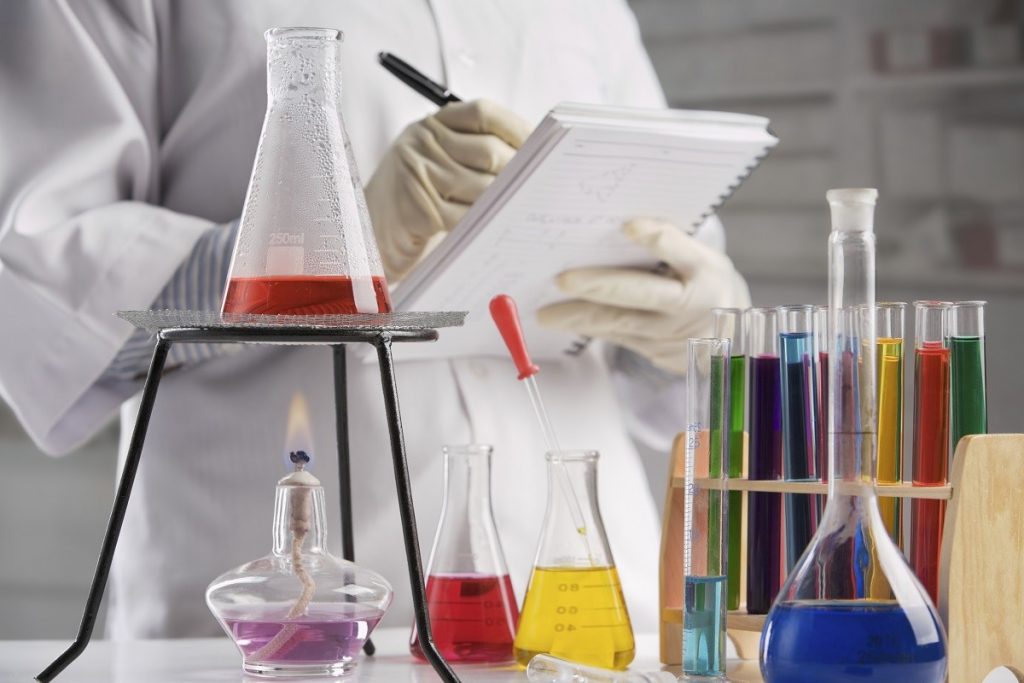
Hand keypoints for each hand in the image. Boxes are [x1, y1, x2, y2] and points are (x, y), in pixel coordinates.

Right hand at [365, 99, 531, 281]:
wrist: (369, 231)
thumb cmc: (415, 197)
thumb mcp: (437, 161)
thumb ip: (474, 152)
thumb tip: (533, 160)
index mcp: (432, 125)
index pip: (483, 113)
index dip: (517, 128)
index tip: (542, 146)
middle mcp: (422, 143)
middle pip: (489, 151)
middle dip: (519, 173)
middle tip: (538, 189)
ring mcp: (418, 175)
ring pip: (482, 186)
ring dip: (506, 202)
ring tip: (522, 212)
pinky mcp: (418, 210)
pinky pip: (466, 217)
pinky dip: (486, 224)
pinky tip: (497, 229)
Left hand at [537, 218, 750, 373]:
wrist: (732, 339)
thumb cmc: (707, 283)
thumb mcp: (703, 258)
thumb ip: (671, 244)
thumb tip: (619, 226)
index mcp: (705, 271)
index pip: (681, 250)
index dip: (656, 238)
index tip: (628, 225)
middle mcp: (689, 304)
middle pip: (641, 293)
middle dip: (600, 286)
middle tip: (563, 279)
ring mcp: (670, 333)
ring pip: (619, 322)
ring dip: (578, 317)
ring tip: (545, 314)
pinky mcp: (654, 351)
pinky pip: (615, 337)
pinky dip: (586, 327)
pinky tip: (562, 320)